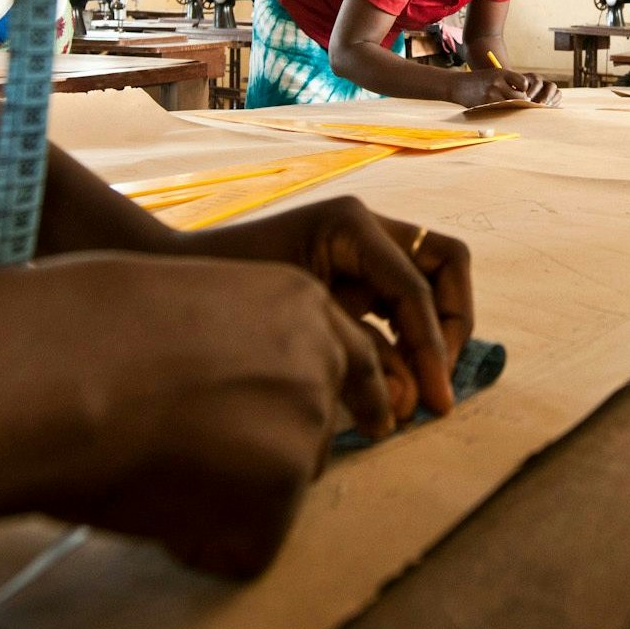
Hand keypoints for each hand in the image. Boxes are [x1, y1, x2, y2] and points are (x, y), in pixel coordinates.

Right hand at [33, 253, 385, 577]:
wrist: (55, 363)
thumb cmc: (82, 328)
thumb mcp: (185, 303)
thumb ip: (227, 341)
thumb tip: (220, 391)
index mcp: (297, 302)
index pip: (346, 364)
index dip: (317, 402)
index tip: (344, 427)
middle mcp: (318, 359)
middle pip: (314, 433)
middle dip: (260, 454)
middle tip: (183, 452)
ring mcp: (306, 421)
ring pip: (281, 491)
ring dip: (228, 499)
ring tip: (150, 470)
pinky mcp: (283, 485)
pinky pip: (250, 547)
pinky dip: (201, 547)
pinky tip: (150, 512)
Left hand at [173, 198, 472, 426]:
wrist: (176, 279)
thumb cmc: (228, 295)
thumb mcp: (299, 326)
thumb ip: (359, 358)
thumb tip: (411, 403)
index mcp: (351, 225)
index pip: (415, 287)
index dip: (433, 346)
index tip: (436, 399)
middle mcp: (367, 227)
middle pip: (446, 263)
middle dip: (453, 324)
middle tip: (442, 383)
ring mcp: (363, 246)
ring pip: (433, 279)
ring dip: (435, 333)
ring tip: (422, 392)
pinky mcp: (354, 272)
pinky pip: (402, 300)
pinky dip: (408, 338)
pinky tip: (397, 381)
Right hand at [451, 66, 558, 107]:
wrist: (457, 85)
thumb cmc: (478, 81)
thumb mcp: (494, 74)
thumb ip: (509, 82)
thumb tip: (527, 95)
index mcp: (501, 73)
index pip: (524, 82)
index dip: (523, 88)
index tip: (519, 91)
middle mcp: (498, 82)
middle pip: (520, 96)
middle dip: (521, 101)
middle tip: (516, 103)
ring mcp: (491, 95)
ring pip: (512, 106)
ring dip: (512, 108)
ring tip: (507, 106)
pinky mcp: (486, 105)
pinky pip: (501, 112)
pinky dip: (502, 112)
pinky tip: (498, 109)